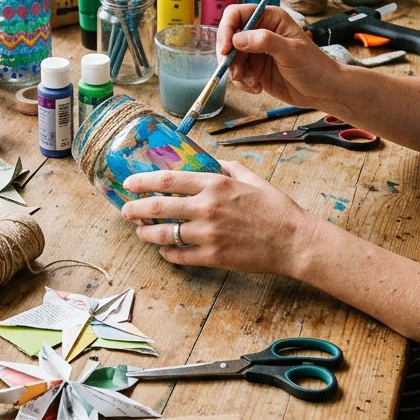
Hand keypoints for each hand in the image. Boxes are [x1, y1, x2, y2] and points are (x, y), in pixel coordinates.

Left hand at [121, 160, 311, 272]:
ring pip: (165, 234)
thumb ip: (228, 168)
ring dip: (147, 233)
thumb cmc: (276, 208)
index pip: (168, 180)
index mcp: (215, 184)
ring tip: (140, 232)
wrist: (294, 240)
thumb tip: (212, 163)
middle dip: (136, 209)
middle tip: (125, 211)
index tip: (129, 184)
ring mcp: (208, 234)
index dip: (143, 182)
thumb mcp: (252, 178)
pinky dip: (168, 253)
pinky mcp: (214, 257)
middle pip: (159, 207)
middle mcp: (207, 207)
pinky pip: (180, 255)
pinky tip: (164, 250)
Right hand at [217, 3, 342, 107]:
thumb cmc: (313, 66)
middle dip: (229, 57)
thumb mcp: (291, 51)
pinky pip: (236, 73)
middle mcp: (259, 31)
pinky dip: (242, 82)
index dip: (226, 30)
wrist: (323, 91)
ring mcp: (255, 51)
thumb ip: (265, 41)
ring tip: (253, 83)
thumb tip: (237, 39)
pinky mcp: (254, 69)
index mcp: (269, 18)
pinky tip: (257, 87)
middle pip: (228, 37)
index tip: (225, 50)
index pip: (236, 14)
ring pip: (230, 58)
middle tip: (237, 73)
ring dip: (236, 72)